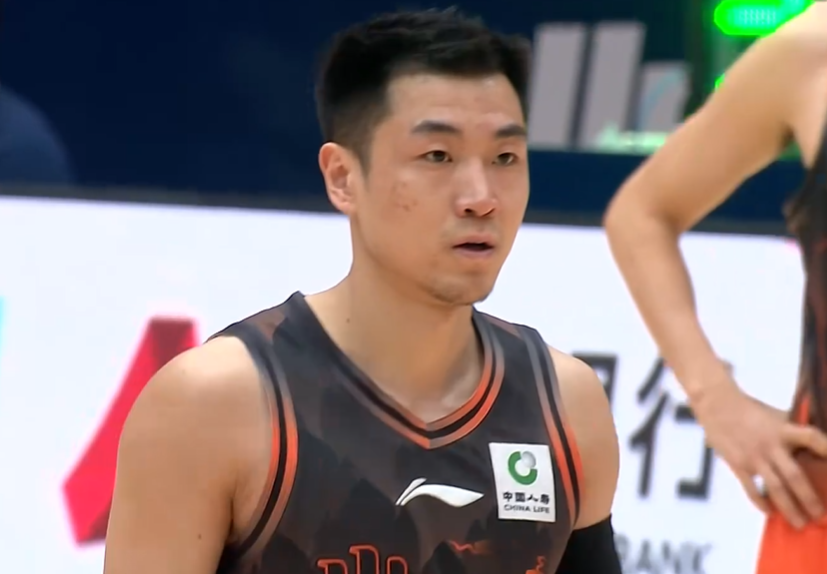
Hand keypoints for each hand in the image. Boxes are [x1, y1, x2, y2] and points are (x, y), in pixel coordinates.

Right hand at [692, 382, 826, 527]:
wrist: (717, 405)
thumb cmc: (750, 410)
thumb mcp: (775, 416)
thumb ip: (792, 432)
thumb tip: (813, 447)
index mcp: (783, 429)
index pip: (811, 437)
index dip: (826, 448)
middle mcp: (771, 445)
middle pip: (794, 476)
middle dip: (809, 498)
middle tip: (820, 515)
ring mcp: (754, 457)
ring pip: (775, 488)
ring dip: (789, 508)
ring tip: (799, 523)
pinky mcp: (737, 464)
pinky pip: (751, 489)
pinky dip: (761, 502)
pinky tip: (769, 511)